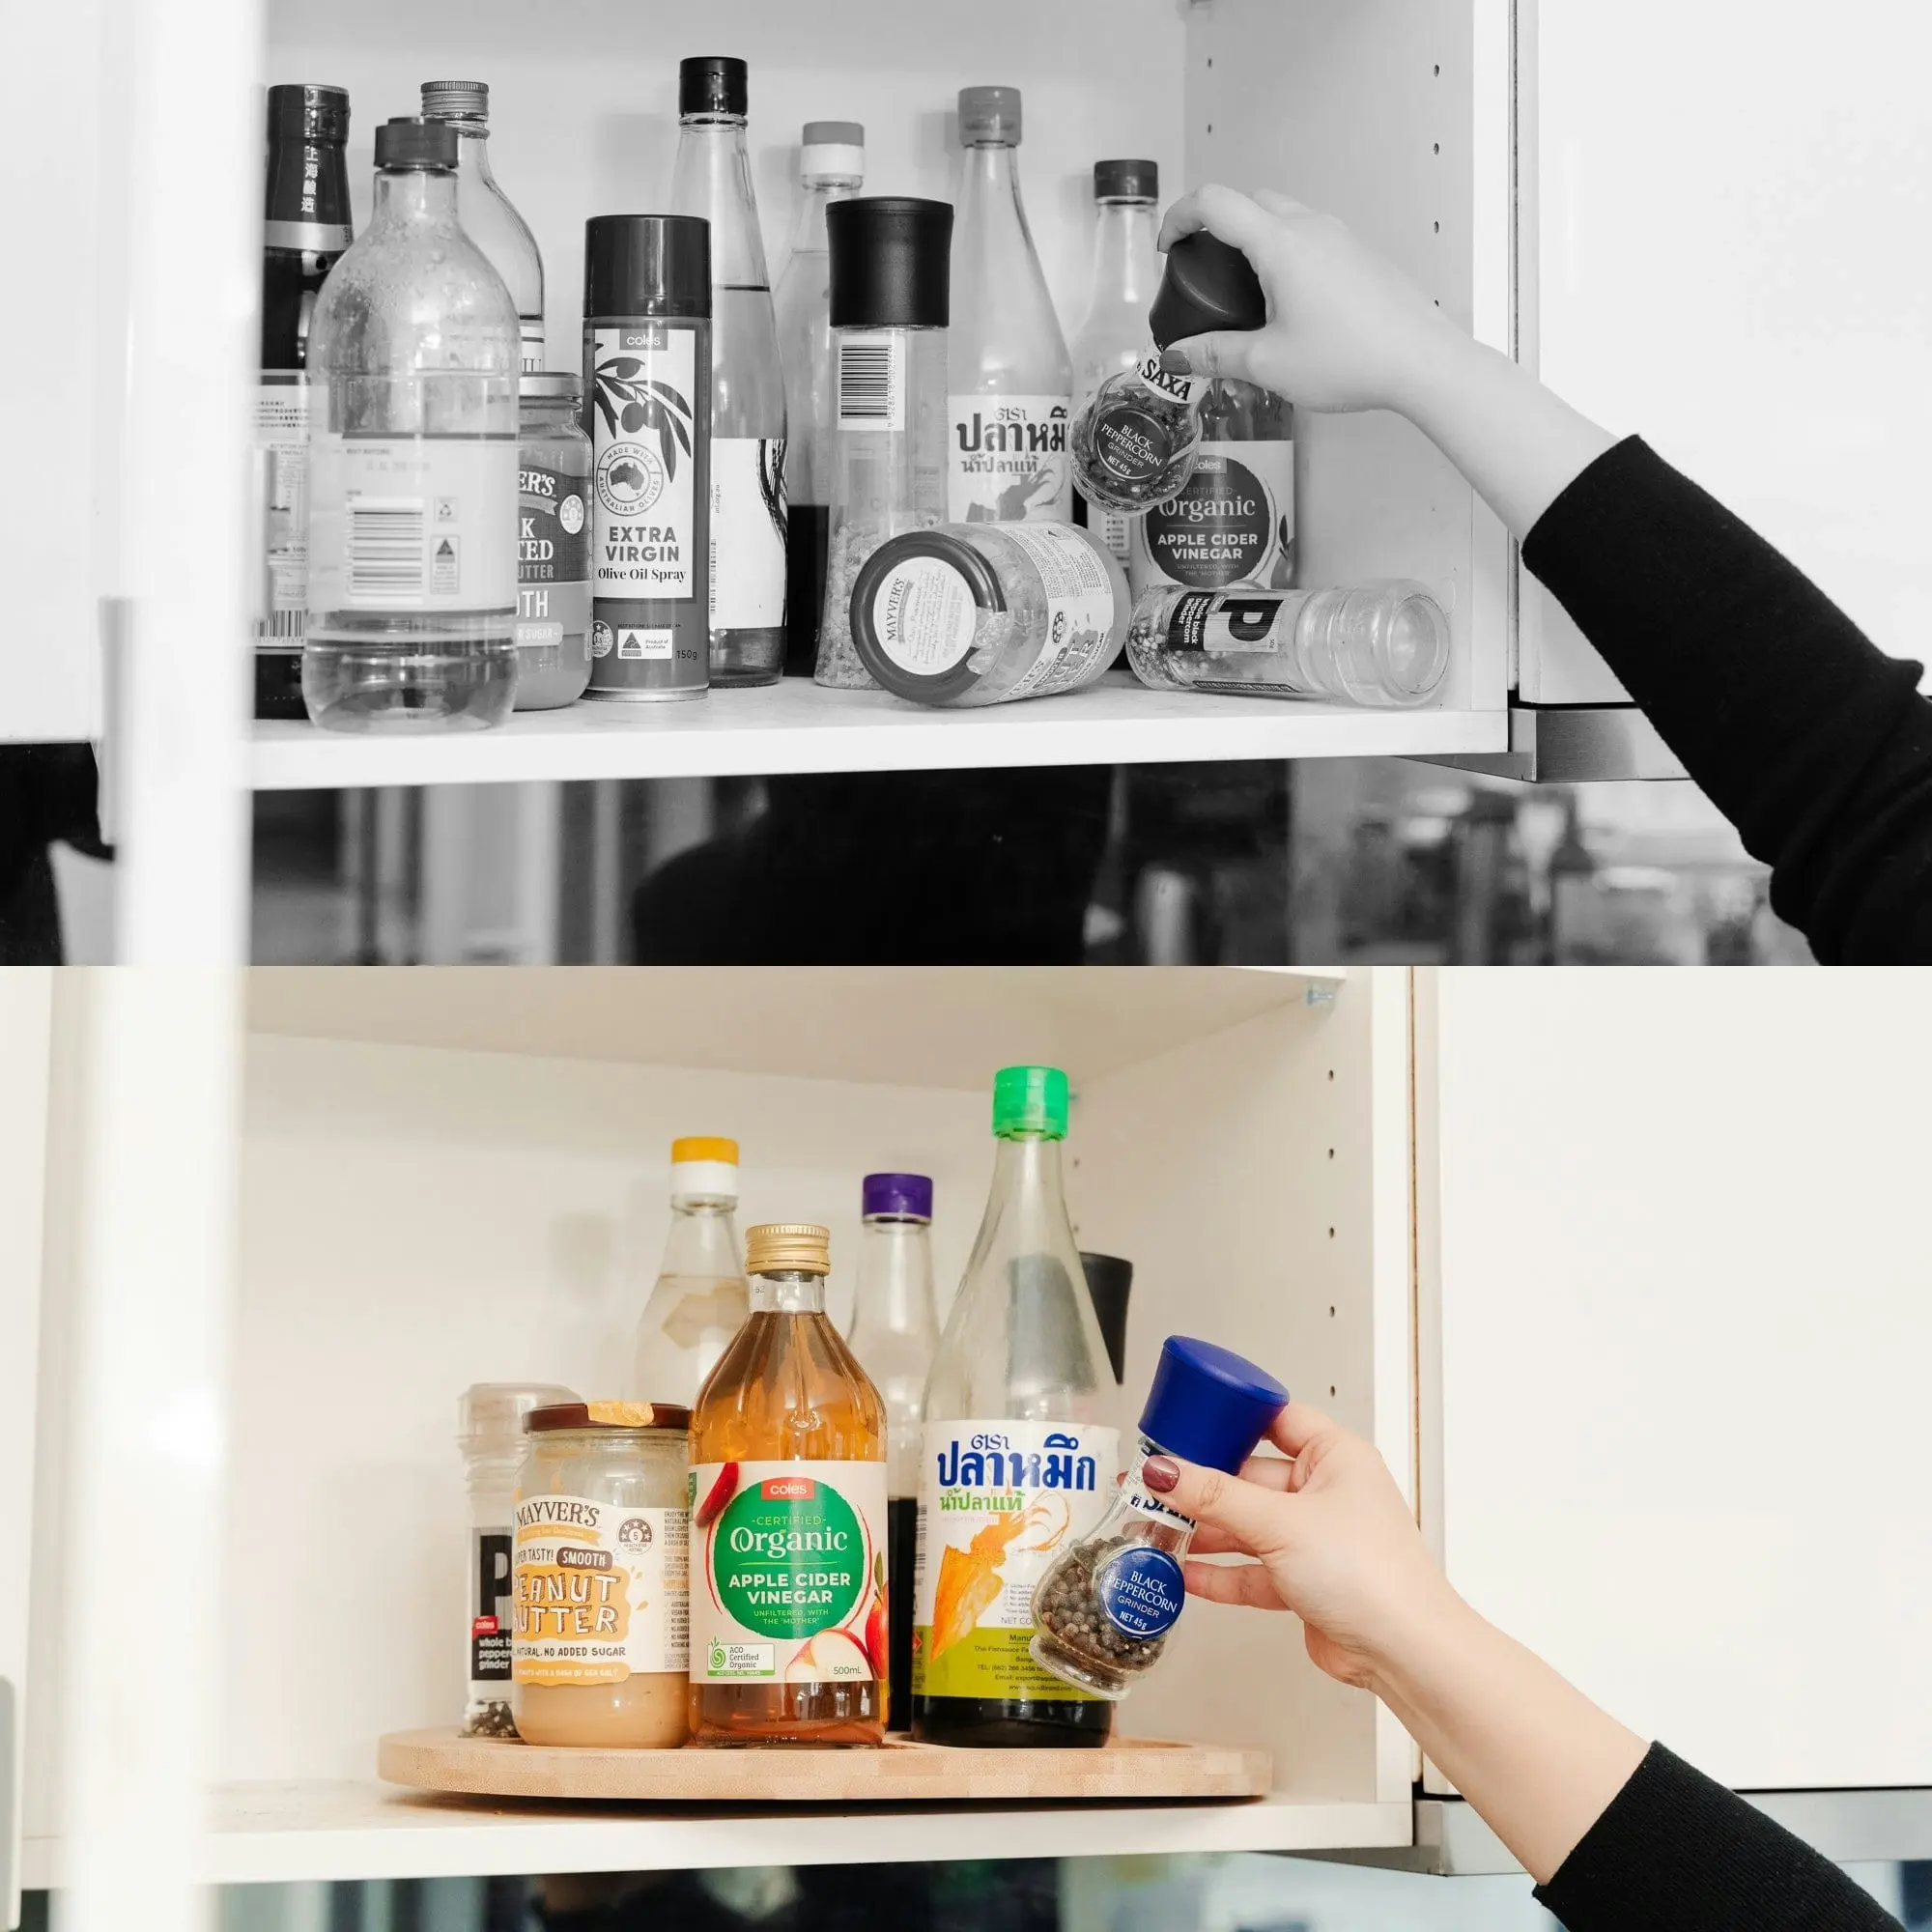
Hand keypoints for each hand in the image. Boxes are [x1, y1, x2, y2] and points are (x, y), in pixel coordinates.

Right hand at [1146, 1400, 1459, 1690]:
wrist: (1403, 1651)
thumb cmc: (1370, 1573)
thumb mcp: (1279, 1523)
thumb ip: (1215, 1497)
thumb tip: (1164, 1470)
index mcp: (1335, 1457)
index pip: (1276, 1419)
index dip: (1232, 1417)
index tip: (1186, 1419)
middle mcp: (1326, 1493)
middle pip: (1250, 1477)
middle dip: (1202, 1486)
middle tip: (1154, 1486)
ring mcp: (1314, 1540)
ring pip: (1247, 1526)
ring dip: (1204, 1532)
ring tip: (1155, 1530)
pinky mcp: (1304, 1583)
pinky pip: (1252, 1570)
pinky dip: (1220, 1572)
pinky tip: (1183, 1573)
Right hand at [1157, 186, 1464, 413]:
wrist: (1421, 362)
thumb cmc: (1349, 360)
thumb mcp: (1268, 364)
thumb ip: (1215, 355)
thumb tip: (1175, 356)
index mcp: (1280, 244)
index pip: (1215, 202)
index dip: (1179, 217)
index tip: (1167, 249)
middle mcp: (1311, 227)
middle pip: (1250, 202)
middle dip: (1217, 228)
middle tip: (1204, 273)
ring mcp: (1341, 237)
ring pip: (1284, 217)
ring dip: (1255, 241)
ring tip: (1246, 295)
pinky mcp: (1360, 255)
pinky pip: (1312, 239)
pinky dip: (1286, 255)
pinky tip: (1289, 305)